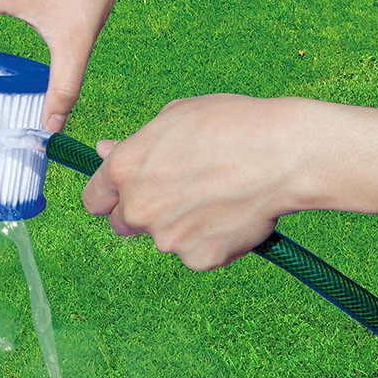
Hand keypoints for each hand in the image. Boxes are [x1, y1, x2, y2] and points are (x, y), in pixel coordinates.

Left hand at [82, 94, 305, 269]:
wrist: (283, 154)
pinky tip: (232, 214)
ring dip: (180, 225)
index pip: (93, 200)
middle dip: (141, 213)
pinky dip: (210, 240)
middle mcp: (137, 209)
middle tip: (178, 193)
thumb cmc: (230, 124)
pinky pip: (196, 253)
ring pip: (164, 238)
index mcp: (123, 171)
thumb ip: (134, 145)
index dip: (108, 197)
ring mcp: (167, 238)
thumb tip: (103, 151)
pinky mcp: (198, 259)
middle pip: (122, 224)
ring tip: (217, 195)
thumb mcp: (173, 118)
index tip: (122, 195)